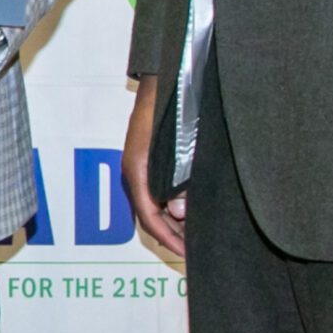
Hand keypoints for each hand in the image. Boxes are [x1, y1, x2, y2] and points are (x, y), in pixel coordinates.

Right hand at [121, 75, 186, 258]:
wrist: (166, 78)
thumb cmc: (174, 108)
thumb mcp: (182, 148)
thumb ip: (181, 182)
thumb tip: (178, 213)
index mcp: (137, 170)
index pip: (150, 218)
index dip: (170, 240)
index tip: (190, 255)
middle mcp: (134, 172)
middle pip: (150, 216)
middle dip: (173, 236)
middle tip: (199, 250)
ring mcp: (138, 167)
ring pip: (153, 206)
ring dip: (174, 223)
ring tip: (198, 235)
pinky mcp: (147, 161)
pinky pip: (156, 194)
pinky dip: (172, 208)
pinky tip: (190, 211)